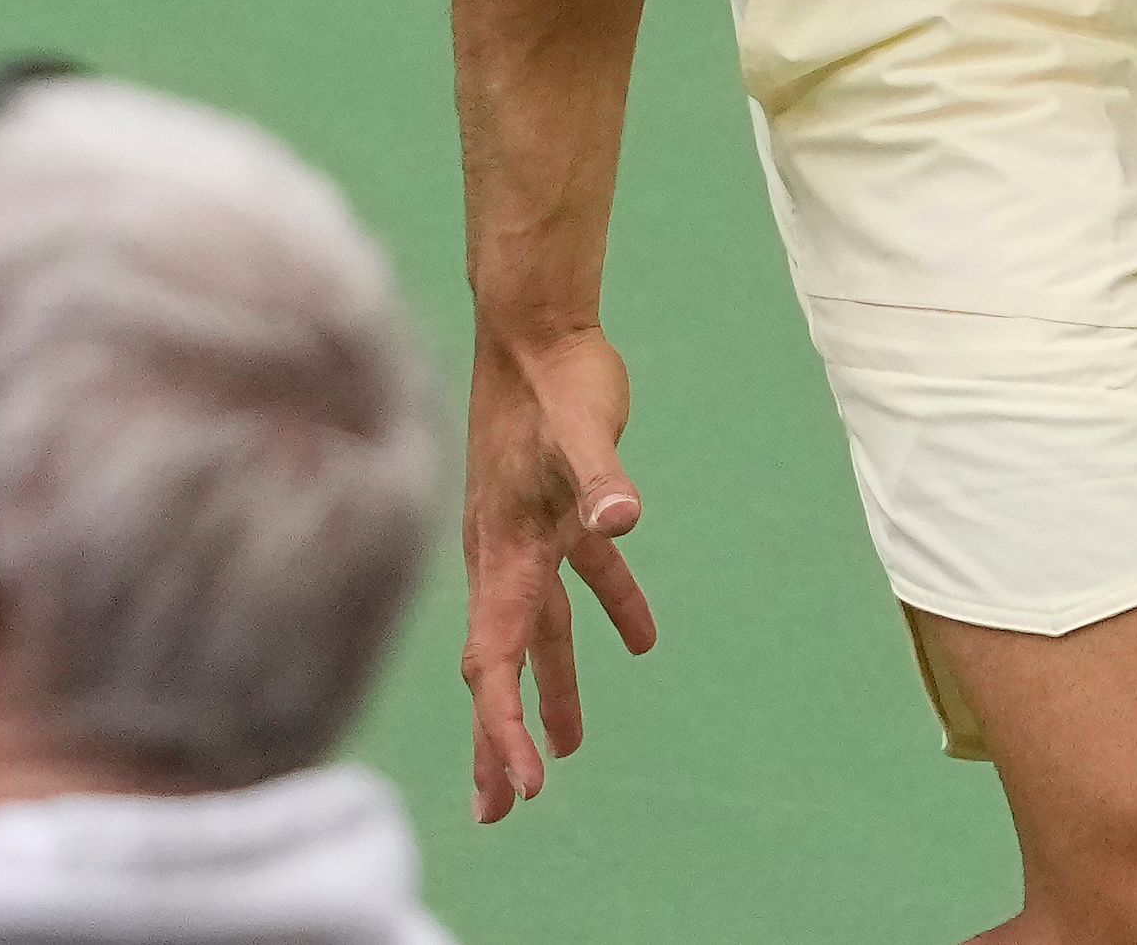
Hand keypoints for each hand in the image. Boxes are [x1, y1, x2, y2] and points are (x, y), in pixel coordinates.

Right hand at [458, 321, 656, 820]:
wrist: (538, 326)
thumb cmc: (554, 379)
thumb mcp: (582, 430)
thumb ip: (602, 479)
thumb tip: (621, 520)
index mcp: (503, 553)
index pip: (495, 659)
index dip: (505, 726)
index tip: (527, 784)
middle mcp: (506, 554)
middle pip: (501, 665)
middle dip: (502, 740)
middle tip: (502, 810)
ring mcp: (530, 533)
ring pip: (538, 631)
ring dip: (551, 690)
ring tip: (568, 750)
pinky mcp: (563, 509)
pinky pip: (582, 578)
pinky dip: (609, 610)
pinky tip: (640, 641)